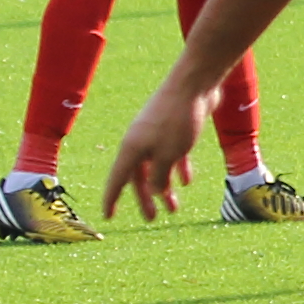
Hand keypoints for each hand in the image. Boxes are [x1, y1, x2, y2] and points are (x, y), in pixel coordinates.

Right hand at [100, 73, 211, 219]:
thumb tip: (155, 191)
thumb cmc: (178, 119)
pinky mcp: (174, 128)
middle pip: (139, 176)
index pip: (117, 180)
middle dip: (146, 198)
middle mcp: (140, 142)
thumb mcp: (168, 154)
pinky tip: (186, 182)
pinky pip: (172, 154)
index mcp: (131, 149)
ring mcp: (156, 134)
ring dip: (165, 187)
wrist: (195, 84)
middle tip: (152, 218)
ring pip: (158, 167)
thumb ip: (160, 176)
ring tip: (173, 208)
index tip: (108, 217)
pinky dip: (178, 168)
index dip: (112, 199)